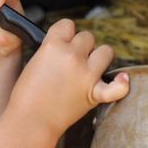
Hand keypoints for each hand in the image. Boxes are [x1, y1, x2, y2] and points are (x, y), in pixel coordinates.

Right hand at [9, 18, 128, 136]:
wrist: (30, 122)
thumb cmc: (26, 95)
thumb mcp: (33, 62)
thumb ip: (52, 49)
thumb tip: (67, 46)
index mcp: (53, 45)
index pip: (67, 25)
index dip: (65, 34)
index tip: (61, 44)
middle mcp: (72, 56)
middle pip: (87, 37)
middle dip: (81, 47)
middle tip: (70, 62)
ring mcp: (86, 75)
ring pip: (106, 51)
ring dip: (99, 57)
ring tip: (89, 67)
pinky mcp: (94, 94)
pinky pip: (117, 87)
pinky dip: (121, 84)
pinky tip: (121, 79)